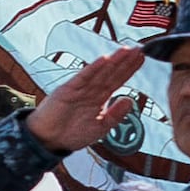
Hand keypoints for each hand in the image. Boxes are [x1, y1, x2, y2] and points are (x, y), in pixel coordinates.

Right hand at [25, 43, 149, 157]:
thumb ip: (115, 114)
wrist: (48, 141)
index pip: (117, 80)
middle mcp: (90, 91)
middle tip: (139, 49)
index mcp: (98, 98)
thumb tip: (130, 100)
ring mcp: (79, 89)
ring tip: (126, 50)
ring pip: (99, 72)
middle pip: (111, 73)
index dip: (129, 70)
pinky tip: (104, 60)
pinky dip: (93, 68)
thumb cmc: (70, 134)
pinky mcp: (67, 90)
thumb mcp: (100, 127)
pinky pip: (83, 77)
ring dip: (113, 61)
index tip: (141, 59)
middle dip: (125, 61)